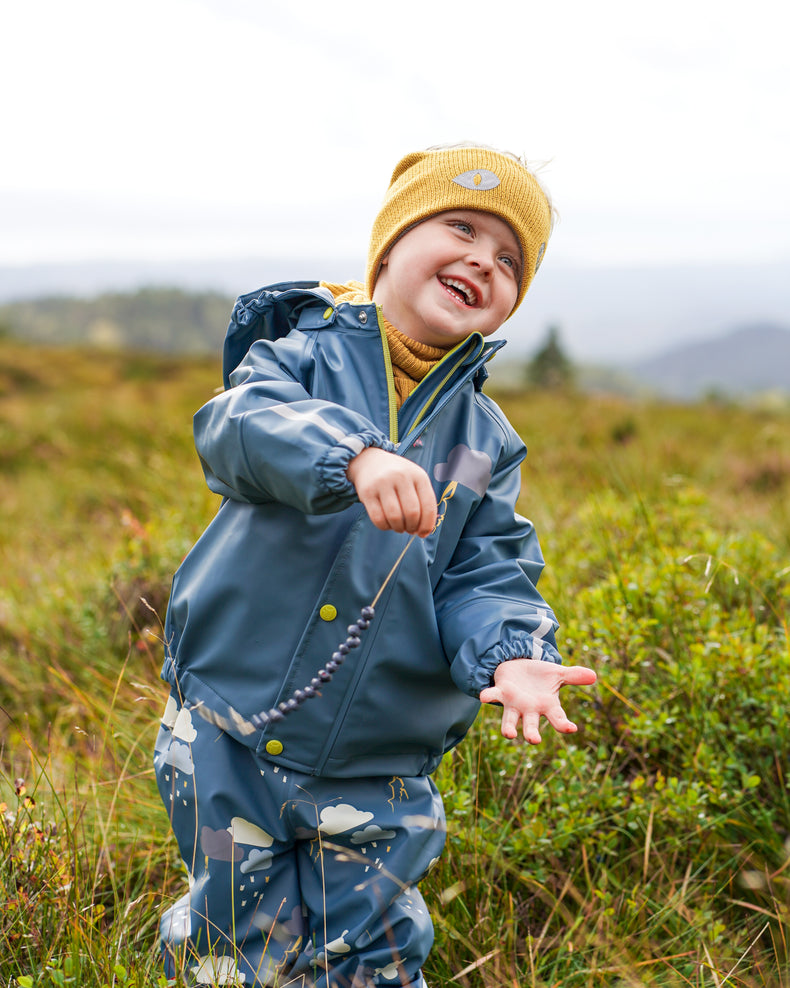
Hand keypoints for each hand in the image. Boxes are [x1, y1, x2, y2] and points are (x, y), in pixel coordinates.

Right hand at [347, 447, 437, 537]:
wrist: (370, 461)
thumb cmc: (398, 476)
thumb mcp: (415, 480)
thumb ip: (423, 502)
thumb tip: (424, 531)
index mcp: (418, 475)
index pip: (428, 505)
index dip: (427, 524)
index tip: (423, 533)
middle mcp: (401, 476)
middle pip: (412, 513)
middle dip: (412, 527)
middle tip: (409, 529)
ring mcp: (383, 483)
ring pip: (394, 517)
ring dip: (398, 528)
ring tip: (399, 527)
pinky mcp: (367, 492)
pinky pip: (377, 518)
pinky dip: (384, 527)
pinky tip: (387, 524)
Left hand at [480, 659, 596, 743]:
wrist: (517, 667)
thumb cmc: (539, 676)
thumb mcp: (558, 674)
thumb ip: (574, 676)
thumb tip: (594, 676)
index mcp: (546, 706)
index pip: (557, 719)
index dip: (563, 725)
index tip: (572, 729)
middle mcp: (529, 710)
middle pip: (531, 727)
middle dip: (532, 734)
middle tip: (534, 740)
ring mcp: (513, 703)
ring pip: (509, 721)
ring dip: (508, 728)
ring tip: (509, 735)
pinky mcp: (501, 692)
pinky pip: (493, 696)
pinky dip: (488, 696)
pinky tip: (483, 696)